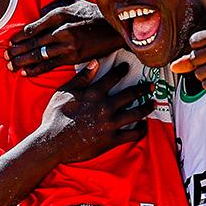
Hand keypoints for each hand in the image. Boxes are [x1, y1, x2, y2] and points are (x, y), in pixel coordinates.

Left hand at [8, 1, 124, 75]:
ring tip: (11, 65)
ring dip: (22, 61)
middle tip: (5, 56)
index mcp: (60, 15)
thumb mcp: (73, 5)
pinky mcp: (73, 57)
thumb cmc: (93, 15)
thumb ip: (55, 10)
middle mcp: (62, 29)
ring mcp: (68, 45)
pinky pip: (50, 65)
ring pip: (39, 54)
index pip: (34, 27)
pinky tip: (25, 73)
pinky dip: (36, 69)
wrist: (114, 30)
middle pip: (34, 42)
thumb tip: (38, 16)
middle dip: (17, 50)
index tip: (10, 42)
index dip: (20, 36)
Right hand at [36, 62, 152, 163]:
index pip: (113, 77)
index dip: (122, 70)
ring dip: (146, 107)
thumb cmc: (55, 116)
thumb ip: (81, 78)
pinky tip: (144, 126)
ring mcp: (110, 124)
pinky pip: (132, 134)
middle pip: (131, 94)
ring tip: (152, 103)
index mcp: (94, 93)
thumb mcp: (64, 92)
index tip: (127, 67)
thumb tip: (95, 62)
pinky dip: (141, 130)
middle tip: (151, 85)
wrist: (53, 142)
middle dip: (143, 88)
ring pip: (136, 113)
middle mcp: (105, 106)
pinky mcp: (111, 140)